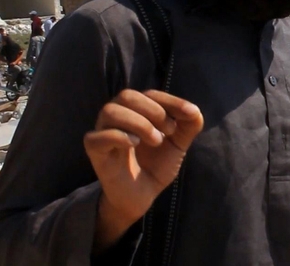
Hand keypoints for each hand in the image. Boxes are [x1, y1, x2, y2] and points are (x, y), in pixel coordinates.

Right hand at [84, 90, 203, 249]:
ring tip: (155, 140)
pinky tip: (135, 144)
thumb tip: (194, 111)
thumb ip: (189, 126)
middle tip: (170, 130)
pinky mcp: (95, 151)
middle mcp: (117, 116)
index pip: (150, 94)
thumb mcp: (178, 144)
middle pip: (127, 96)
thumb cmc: (157, 164)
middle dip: (153, 110)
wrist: (143, 195)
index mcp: (136, 110)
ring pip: (110, 111)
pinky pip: (97, 136)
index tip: (190, 114)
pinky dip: (119, 137)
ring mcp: (102, 131)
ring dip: (139, 123)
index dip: (171, 101)